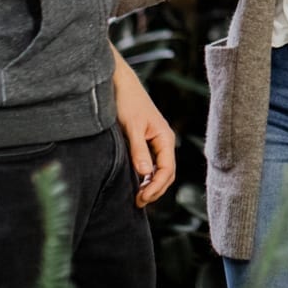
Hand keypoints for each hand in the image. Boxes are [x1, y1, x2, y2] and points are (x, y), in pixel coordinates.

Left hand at [110, 45, 175, 207]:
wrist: (120, 84)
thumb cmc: (127, 102)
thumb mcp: (132, 126)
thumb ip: (138, 150)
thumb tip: (145, 174)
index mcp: (165, 137)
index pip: (168, 170)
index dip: (157, 187)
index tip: (141, 198)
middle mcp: (163, 141)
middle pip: (167, 173)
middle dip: (156, 190)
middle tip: (138, 202)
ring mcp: (155, 142)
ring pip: (159, 170)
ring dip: (151, 185)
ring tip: (136, 197)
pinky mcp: (145, 142)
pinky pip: (151, 164)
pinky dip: (145, 177)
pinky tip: (135, 183)